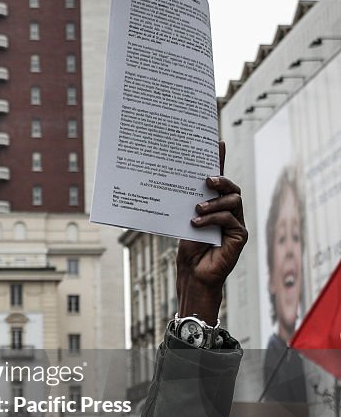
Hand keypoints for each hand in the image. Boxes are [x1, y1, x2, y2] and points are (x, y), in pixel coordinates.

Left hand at [175, 142, 247, 323]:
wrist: (192, 274)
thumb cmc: (188, 249)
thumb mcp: (184, 220)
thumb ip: (187, 204)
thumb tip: (175, 180)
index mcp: (216, 206)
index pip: (219, 180)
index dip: (220, 161)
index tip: (217, 142)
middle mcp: (230, 212)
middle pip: (232, 188)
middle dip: (221, 180)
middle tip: (206, 180)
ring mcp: (237, 223)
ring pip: (234, 201)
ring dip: (214, 202)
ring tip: (197, 208)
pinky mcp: (239, 236)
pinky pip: (230, 219)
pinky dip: (213, 219)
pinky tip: (196, 223)